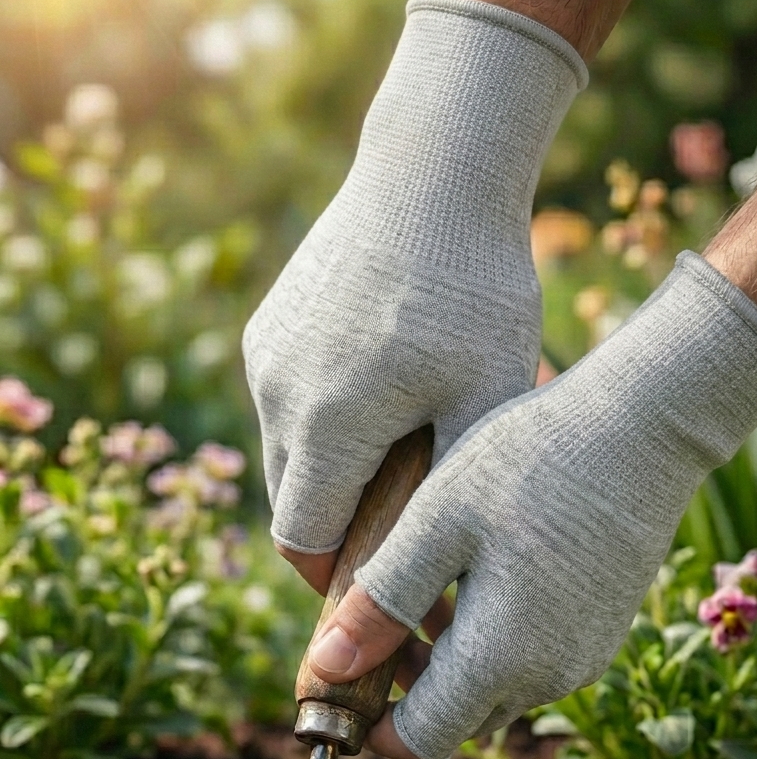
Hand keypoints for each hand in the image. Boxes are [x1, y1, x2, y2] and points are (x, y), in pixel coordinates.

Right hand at [243, 0, 585, 587]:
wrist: (434, 171)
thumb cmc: (476, 288)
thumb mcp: (488, 398)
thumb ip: (450, 490)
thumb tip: (432, 571)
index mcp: (325, 424)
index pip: (302, 542)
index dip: (341, 580)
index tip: (389, 588)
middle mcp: (276, 393)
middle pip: (290, 503)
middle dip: (338, 532)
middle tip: (403, 537)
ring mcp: (266, 354)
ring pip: (287, 451)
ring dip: (331, 475)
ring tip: (403, 462)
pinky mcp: (270, 323)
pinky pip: (286, 400)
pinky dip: (324, 424)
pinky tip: (385, 403)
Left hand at [309, 253, 756, 758]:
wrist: (645, 427)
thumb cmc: (532, 460)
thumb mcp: (437, 521)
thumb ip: (381, 599)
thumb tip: (327, 669)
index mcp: (502, 658)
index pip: (421, 741)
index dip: (370, 727)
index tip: (336, 682)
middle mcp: (549, 676)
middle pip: (456, 719)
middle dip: (403, 690)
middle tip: (363, 620)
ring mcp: (583, 656)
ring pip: (491, 690)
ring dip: (443, 662)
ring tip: (411, 587)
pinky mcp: (599, 631)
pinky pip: (529, 662)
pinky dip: (487, 642)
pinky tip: (467, 576)